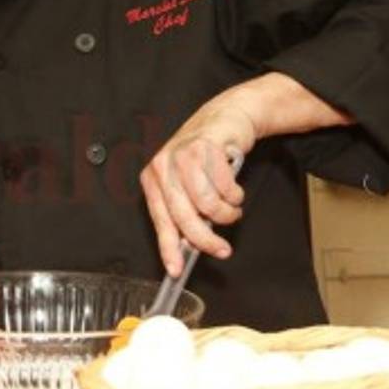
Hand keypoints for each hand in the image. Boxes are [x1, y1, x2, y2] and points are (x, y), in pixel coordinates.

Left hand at [140, 72, 352, 276]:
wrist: (225, 119)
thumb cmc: (204, 156)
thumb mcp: (186, 184)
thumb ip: (184, 211)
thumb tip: (187, 247)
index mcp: (153, 178)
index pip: (160, 220)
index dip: (168, 248)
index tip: (176, 269)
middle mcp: (163, 166)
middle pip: (184, 216)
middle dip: (205, 240)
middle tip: (222, 250)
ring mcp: (183, 156)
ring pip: (208, 204)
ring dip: (227, 214)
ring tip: (230, 208)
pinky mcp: (206, 148)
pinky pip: (226, 188)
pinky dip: (236, 195)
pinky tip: (233, 188)